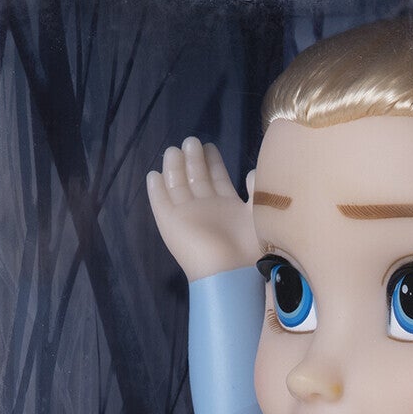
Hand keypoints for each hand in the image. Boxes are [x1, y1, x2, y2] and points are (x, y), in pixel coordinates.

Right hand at [145, 138, 259, 281]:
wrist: (229, 273)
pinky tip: (154, 175)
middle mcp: (207, 211)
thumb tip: (250, 172)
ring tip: (173, 150)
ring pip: (178, 187)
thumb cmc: (249, 246)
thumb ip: (255, 191)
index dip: (213, 162)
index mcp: (228, 209)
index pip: (217, 179)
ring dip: (175, 168)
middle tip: (192, 140)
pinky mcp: (170, 224)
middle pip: (196, 179)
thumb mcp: (258, 213)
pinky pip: (160, 203)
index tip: (210, 146)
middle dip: (194, 159)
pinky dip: (156, 190)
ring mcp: (187, 217)